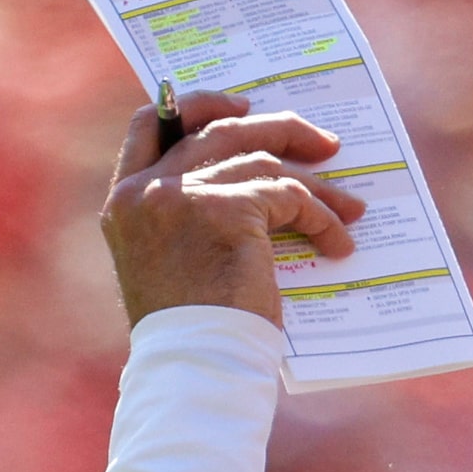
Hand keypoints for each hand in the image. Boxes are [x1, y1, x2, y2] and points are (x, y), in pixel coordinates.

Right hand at [98, 90, 365, 325]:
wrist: (192, 365)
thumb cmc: (187, 331)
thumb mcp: (165, 262)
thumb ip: (182, 217)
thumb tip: (245, 184)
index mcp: (124, 200)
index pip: (149, 124)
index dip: (198, 105)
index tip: (241, 108)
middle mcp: (148, 189)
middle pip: (218, 130)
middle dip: (277, 129)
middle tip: (321, 144)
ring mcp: (185, 195)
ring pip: (262, 160)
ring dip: (315, 184)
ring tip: (348, 208)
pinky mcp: (228, 209)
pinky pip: (289, 196)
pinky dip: (322, 216)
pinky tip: (337, 241)